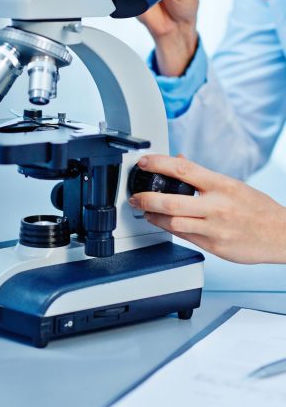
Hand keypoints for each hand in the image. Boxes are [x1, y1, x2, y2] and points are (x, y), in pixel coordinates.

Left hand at [129, 154, 285, 263]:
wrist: (281, 235)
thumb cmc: (258, 209)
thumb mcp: (232, 185)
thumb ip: (203, 175)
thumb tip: (180, 160)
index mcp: (221, 185)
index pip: (183, 169)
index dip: (159, 163)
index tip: (143, 162)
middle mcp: (216, 206)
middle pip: (171, 202)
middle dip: (146, 199)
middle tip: (134, 197)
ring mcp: (214, 228)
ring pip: (173, 223)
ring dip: (153, 217)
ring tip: (145, 212)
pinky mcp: (213, 246)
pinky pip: (184, 237)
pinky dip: (168, 229)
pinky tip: (162, 224)